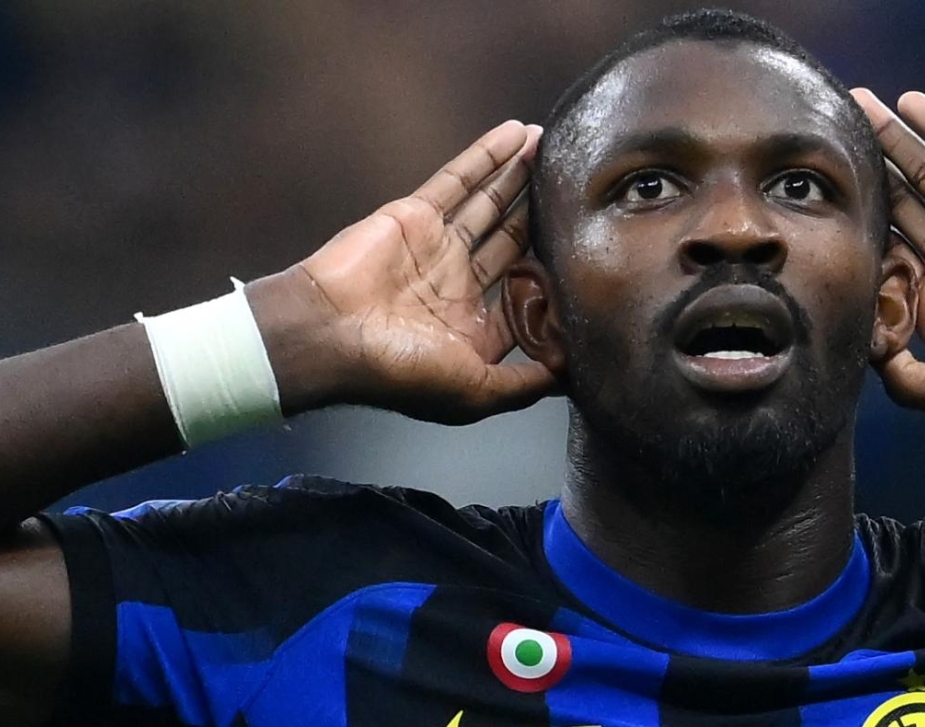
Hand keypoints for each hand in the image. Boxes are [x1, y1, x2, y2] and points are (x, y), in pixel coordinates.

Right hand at [258, 120, 556, 422]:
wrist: (329, 336)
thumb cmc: (399, 372)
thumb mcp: (475, 393)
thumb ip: (524, 383)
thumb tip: (572, 375)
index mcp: (471, 331)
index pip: (523, 300)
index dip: (556, 283)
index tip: (594, 264)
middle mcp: (456, 287)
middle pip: (512, 243)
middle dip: (543, 217)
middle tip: (581, 188)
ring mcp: (437, 248)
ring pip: (491, 204)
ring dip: (522, 176)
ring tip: (558, 149)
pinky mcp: (417, 216)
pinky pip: (459, 179)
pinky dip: (488, 155)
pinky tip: (518, 134)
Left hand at [852, 90, 924, 419]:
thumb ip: (913, 384)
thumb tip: (867, 363)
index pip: (879, 263)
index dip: (847, 239)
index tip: (808, 212)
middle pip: (895, 210)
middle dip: (861, 176)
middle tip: (819, 144)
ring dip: (893, 141)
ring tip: (856, 105)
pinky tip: (910, 104)